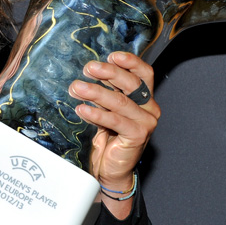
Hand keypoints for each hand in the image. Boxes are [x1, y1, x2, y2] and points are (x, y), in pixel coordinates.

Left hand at [69, 52, 160, 216]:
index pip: (143, 73)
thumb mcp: (106, 109)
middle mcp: (149, 108)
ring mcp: (145, 123)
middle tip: (88, 69)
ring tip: (76, 88)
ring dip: (96, 92)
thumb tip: (88, 71)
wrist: (110, 168)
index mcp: (144, 98)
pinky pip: (115, 120)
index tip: (112, 55)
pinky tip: (82, 109)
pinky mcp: (138, 136)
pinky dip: (97, 113)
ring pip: (120, 101)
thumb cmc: (108, 137)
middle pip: (131, 83)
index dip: (130, 62)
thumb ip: (104, 92)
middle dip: (108, 73)